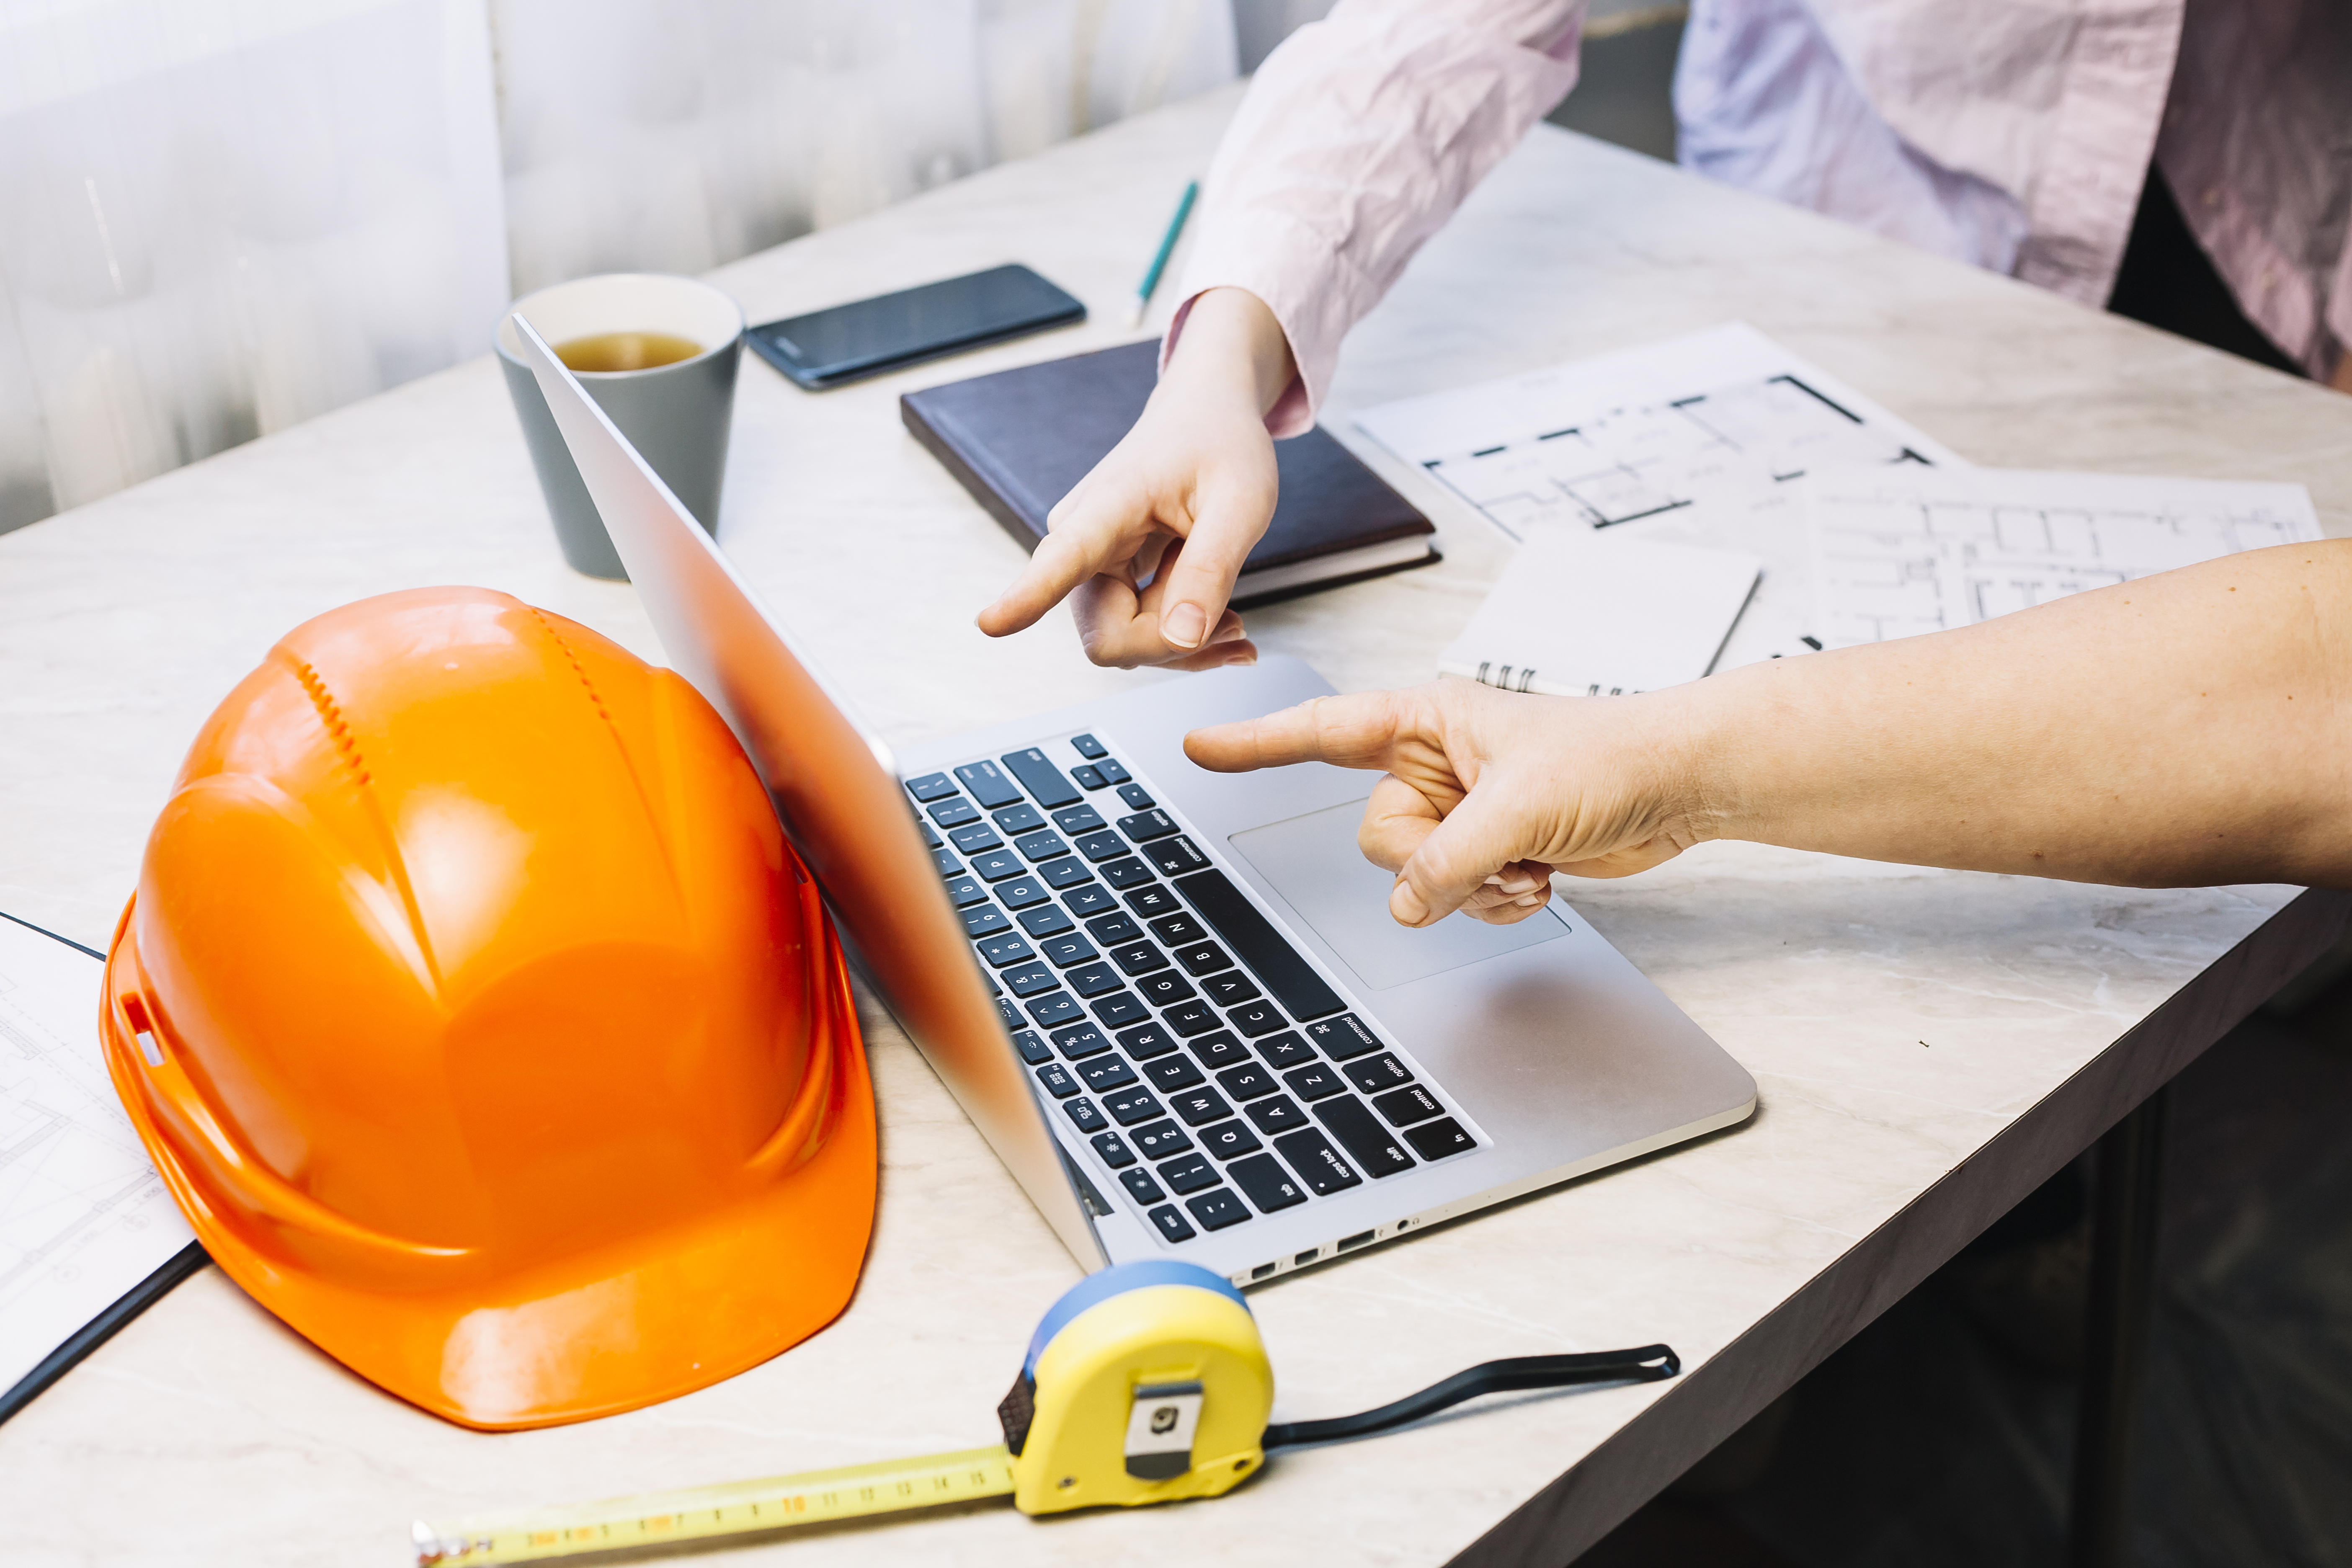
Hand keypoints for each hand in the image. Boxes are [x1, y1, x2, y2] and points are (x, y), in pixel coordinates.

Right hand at [975, 289, 1294, 669]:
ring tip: (1232, 616)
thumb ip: (1211, 568)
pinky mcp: (1101, 579)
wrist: (1204, 416)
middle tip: (1235, 624)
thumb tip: (1180, 639)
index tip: (990, 622)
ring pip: (1121, 641)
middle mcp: (1080, 538)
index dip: (1028, 596)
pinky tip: (1220, 623)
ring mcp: (1086, 563)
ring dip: (1180, 644)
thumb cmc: (1222, 446)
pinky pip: (1131, 634)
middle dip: (1170, 645)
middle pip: (1107, 636)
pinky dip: (1179, 639)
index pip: (1063, 558)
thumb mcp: (1242, 501)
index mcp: (1109, 505)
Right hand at [1184, 680, 1715, 926]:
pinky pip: (1456, 899)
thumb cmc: (1612, 756)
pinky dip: (1498, 903)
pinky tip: (1540, 880)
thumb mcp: (1518, 807)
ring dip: (1475, 888)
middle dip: (1434, 858)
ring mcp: (1461, 811)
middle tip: (1497, 844)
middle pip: (1377, 835)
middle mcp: (1435, 764)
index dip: (1257, 744)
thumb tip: (1405, 905)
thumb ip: (1447, 859)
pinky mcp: (1491, 851)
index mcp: (1427, 720)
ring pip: (1416, 878)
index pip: (1322, 731)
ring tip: (1531, 860)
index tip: (1202, 748)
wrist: (1681, 785)